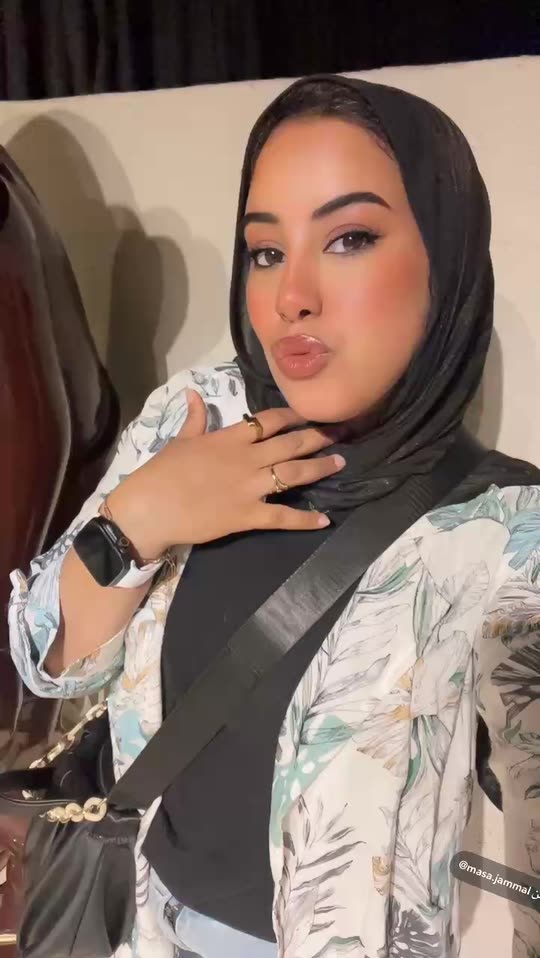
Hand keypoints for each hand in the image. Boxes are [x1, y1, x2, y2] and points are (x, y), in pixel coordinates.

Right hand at [107, 388, 345, 556]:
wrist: (150, 508)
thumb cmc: (161, 472)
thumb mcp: (180, 439)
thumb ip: (195, 418)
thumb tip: (195, 393)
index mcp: (229, 438)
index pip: (269, 421)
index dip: (293, 416)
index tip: (310, 414)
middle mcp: (246, 459)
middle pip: (290, 444)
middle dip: (317, 438)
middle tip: (340, 434)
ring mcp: (250, 487)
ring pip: (294, 474)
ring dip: (320, 468)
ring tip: (340, 463)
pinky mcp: (247, 515)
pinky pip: (283, 516)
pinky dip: (305, 518)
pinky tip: (324, 518)